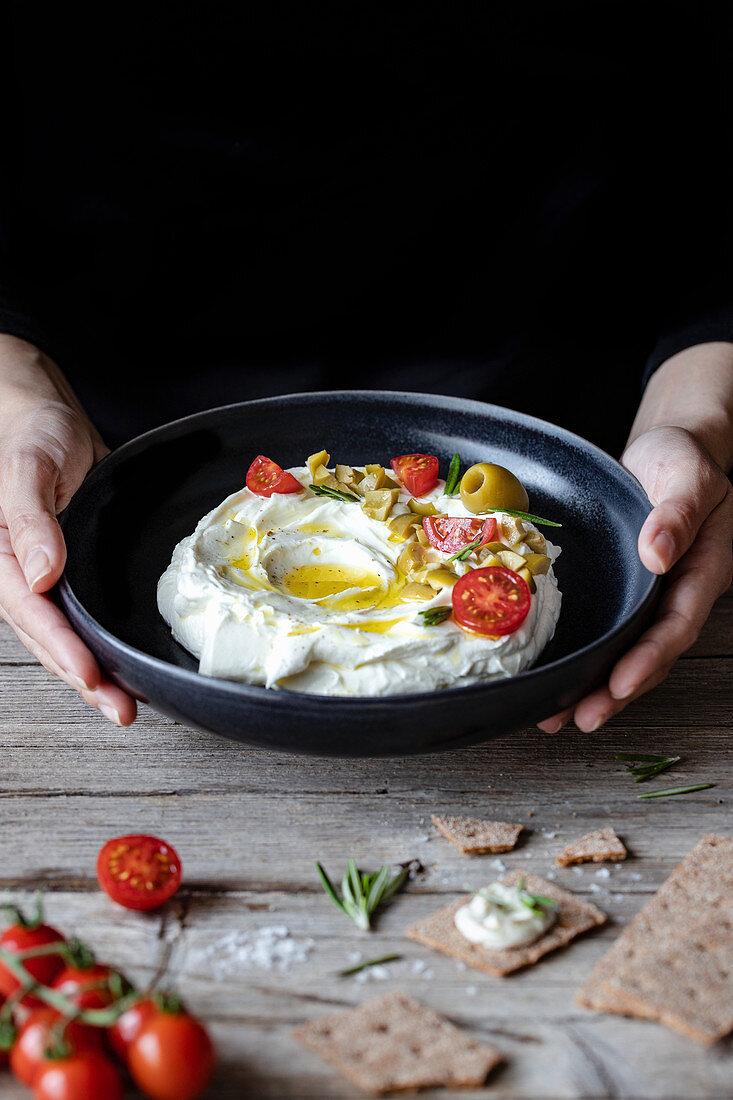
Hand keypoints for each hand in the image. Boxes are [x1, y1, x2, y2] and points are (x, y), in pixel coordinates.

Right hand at [0, 342, 136, 724]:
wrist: (46, 418)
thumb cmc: (31, 434)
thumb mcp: (29, 466)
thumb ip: (31, 520)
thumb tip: (43, 573)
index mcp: (0, 554)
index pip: (30, 612)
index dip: (61, 647)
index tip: (90, 674)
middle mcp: (20, 574)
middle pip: (48, 639)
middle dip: (84, 679)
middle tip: (121, 710)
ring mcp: (44, 578)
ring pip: (65, 637)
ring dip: (94, 674)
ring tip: (126, 706)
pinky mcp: (71, 574)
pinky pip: (82, 618)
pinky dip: (101, 646)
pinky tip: (124, 668)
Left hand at [538, 425, 732, 732]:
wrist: (667, 451)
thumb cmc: (683, 460)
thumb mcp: (689, 476)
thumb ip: (678, 513)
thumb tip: (658, 554)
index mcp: (702, 572)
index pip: (677, 625)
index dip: (650, 658)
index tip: (621, 682)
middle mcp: (675, 593)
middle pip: (650, 655)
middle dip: (617, 692)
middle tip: (581, 718)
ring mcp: (647, 597)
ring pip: (624, 653)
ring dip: (594, 688)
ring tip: (556, 716)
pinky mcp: (621, 593)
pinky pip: (604, 632)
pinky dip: (581, 660)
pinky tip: (551, 681)